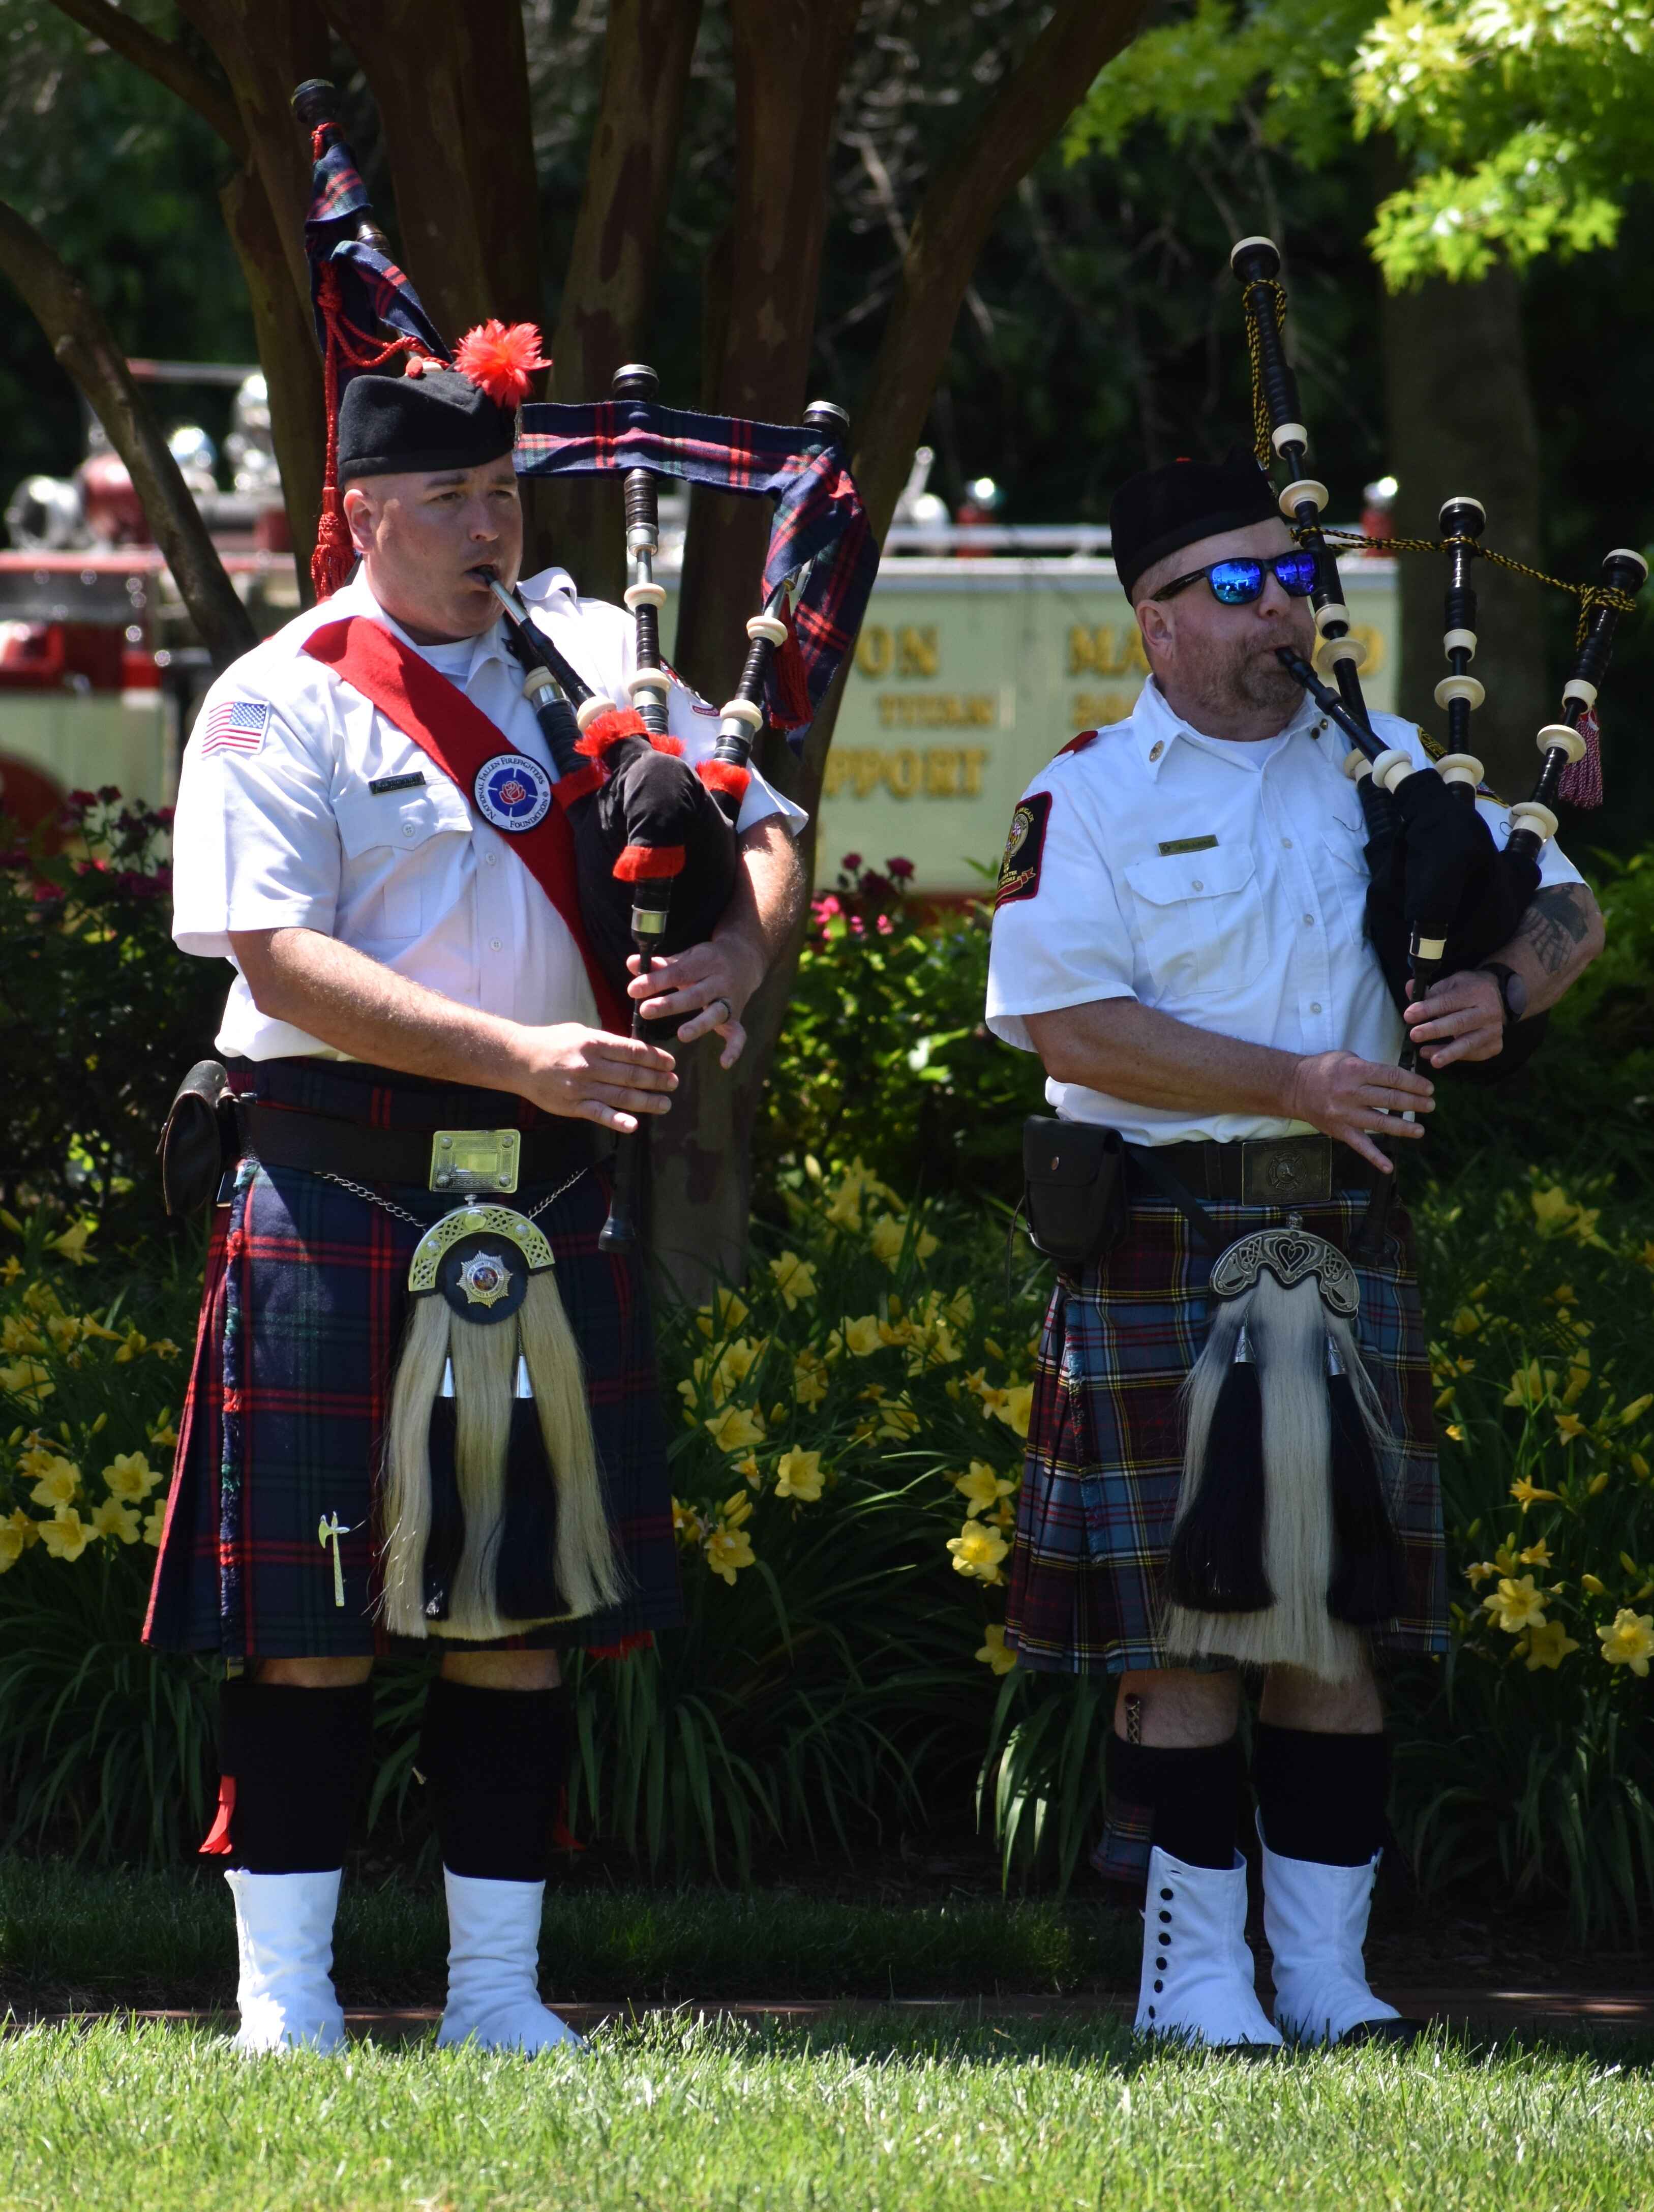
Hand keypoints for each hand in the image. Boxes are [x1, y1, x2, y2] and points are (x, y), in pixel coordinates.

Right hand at [513, 1021, 677, 1133]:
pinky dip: (617, 1120)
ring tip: (665, 1103)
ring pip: (621, 1095)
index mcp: (594, 1043)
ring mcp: (581, 1087)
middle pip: (631, 1074)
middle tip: (673, 1083)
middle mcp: (590, 1065)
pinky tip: (633, 1124)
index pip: (632, 1051)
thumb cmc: (552, 1043)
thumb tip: (634, 1050)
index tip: (670, 1063)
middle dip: (656, 1079)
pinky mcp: (572, 1105)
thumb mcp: (581, 1033)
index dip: (655, 1058)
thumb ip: (606, 1042)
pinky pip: (599, 1113)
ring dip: (646, 1100)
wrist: (519, 1060)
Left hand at [627, 934, 764, 1069]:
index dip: (655, 981)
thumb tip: (631, 964)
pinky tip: (724, 1063)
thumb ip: (660, 964)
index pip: (677, 972)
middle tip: (645, 1010)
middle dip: (670, 1003)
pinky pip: (738, 1034)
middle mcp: (719, 981)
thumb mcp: (686, 957)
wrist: (745, 959)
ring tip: (682, 1035)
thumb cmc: (706, 961)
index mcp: (704, 962)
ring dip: (699, 1025)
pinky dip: (734, 1048)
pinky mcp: (737, 1016)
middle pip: (695, 994)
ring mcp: (729, 1000)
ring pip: (716, 1013)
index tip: (633, 989)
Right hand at [1284, 1049, 1433, 1171]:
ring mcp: (1345, 1114)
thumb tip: (1398, 1077)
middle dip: (1415, 1103)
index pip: (1392, 1077)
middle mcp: (1351, 1093)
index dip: (1413, 1083)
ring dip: (1403, 1127)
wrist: (1294, 1087)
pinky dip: (1375, 1158)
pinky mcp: (1340, 1131)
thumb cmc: (1323, 1069)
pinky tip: (1389, 1167)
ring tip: (1420, 1129)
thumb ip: (1371, 1067)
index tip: (1428, 1088)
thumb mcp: (1346, 1057)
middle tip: (1430, 1106)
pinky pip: (1360, 1146)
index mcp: (1355, 1071)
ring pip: (1380, 1123)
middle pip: (1390, 1099)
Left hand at [1402, 970, 1504, 1067]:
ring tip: (1429, 1057)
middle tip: (1414, 1035)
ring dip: (1447, 1052)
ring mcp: (1494, 1030)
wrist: (1498, 997)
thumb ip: (1430, 990)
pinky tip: (1435, 1057)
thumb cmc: (1468, 991)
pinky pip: (1473, 1054)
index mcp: (1475, 992)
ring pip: (1469, 1043)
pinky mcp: (1495, 1045)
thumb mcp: (1451, 983)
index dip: (1428, 1008)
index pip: (1449, 1002)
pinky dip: (1454, 1057)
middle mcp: (1488, 1011)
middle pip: (1460, 1023)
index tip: (1408, 1015)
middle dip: (1436, 1030)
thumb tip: (1409, 987)